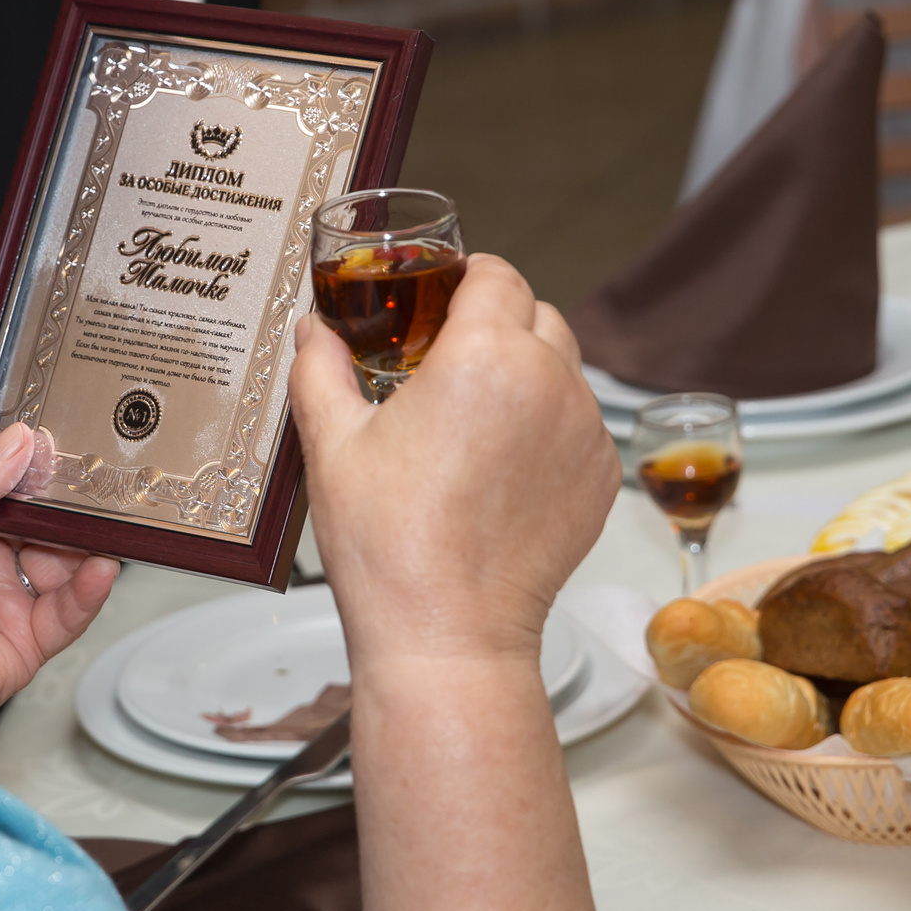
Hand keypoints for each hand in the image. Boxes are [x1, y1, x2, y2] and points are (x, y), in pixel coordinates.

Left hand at [0, 423, 118, 760]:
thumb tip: (15, 444)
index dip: (24, 468)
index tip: (56, 449)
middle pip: (35, 521)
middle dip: (62, 505)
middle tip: (87, 486)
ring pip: (59, 562)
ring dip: (82, 544)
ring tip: (96, 528)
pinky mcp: (21, 643)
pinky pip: (66, 613)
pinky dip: (88, 591)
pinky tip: (98, 569)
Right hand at [289, 255, 620, 669]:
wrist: (447, 635)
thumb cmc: (389, 546)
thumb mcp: (332, 446)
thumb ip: (319, 369)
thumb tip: (310, 330)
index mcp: (485, 356)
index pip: (496, 275)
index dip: (466, 277)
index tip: (440, 296)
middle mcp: (550, 383)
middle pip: (537, 313)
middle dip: (497, 321)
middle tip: (446, 357)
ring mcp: (585, 433)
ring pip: (564, 369)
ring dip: (526, 373)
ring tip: (472, 418)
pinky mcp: (600, 479)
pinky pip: (580, 425)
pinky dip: (548, 428)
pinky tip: (499, 466)